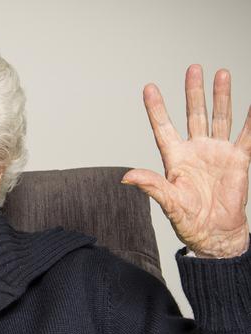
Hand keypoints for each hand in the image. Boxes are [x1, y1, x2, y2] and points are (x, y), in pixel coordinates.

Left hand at [122, 65, 250, 257]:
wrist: (214, 232)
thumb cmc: (188, 220)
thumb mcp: (168, 202)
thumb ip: (151, 185)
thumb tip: (126, 176)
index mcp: (175, 158)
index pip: (163, 127)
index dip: (157, 108)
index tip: (149, 87)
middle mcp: (195, 150)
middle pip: (194, 114)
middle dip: (194, 92)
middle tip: (194, 68)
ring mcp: (217, 152)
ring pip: (219, 118)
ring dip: (220, 97)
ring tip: (222, 73)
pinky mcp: (238, 159)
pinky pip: (247, 135)